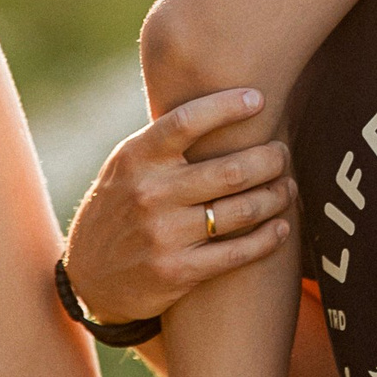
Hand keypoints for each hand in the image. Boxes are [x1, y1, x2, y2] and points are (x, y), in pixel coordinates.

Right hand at [63, 90, 293, 328]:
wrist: (89, 277)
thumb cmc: (119, 208)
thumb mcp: (125, 167)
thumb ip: (162, 142)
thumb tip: (218, 104)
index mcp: (136, 158)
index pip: (186, 122)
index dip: (227, 106)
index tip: (258, 98)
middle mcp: (150, 193)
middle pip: (231, 169)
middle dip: (270, 159)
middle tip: (282, 153)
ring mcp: (164, 234)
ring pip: (243, 210)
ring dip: (276, 197)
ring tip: (287, 188)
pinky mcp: (178, 271)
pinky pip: (239, 252)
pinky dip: (269, 238)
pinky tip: (282, 227)